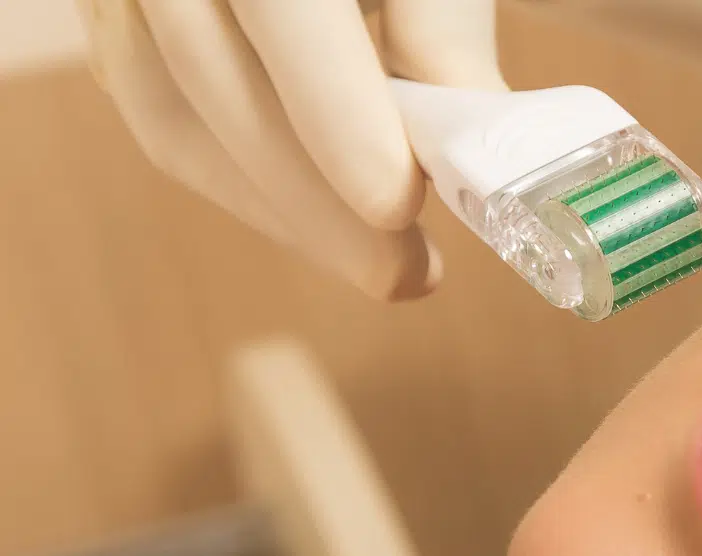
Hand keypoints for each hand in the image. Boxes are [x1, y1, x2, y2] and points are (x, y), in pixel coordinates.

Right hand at [76, 0, 505, 299]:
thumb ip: (445, 33)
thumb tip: (477, 161)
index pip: (285, 11)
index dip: (337, 117)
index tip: (401, 204)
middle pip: (220, 86)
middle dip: (320, 204)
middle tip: (408, 273)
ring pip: (178, 123)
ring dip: (284, 215)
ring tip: (384, 265)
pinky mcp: (113, 21)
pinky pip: (163, 123)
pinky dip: (248, 188)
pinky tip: (322, 224)